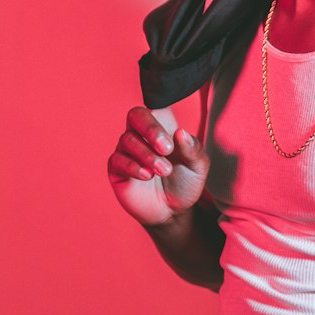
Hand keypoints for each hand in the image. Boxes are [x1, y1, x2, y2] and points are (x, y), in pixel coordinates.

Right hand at [108, 106, 210, 228]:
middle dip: (151, 129)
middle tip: (167, 148)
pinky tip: (147, 176)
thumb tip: (180, 132)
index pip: (156, 105)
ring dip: (148, 155)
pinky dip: (133, 166)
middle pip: (136, 115)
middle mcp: (142, 135)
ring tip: (164, 171)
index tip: (171, 122)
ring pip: (128, 140)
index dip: (158, 103)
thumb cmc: (185, 183)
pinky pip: (118, 160)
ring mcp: (127, 151)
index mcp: (163, 127)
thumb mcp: (198, 167)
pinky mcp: (117, 169)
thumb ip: (192, 149)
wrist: (174, 212)